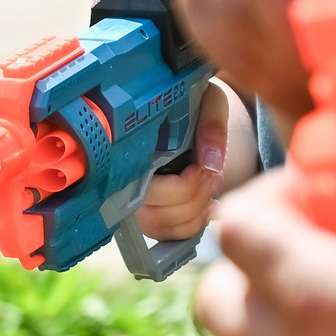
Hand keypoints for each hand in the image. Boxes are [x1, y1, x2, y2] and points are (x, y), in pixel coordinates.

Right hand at [136, 80, 243, 241]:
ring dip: (196, 210)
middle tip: (212, 174)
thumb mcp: (207, 101)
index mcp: (128, 150)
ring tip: (210, 184)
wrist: (186, 108)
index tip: (203, 168)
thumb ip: (210, 125)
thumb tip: (211, 162)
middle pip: (154, 214)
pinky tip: (205, 203)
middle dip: (193, 197)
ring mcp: (132, 202)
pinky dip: (193, 224)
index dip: (181, 187)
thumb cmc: (192, 104)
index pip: (145, 188)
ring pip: (162, 226)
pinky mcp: (146, 216)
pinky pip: (168, 234)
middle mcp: (122, 182)